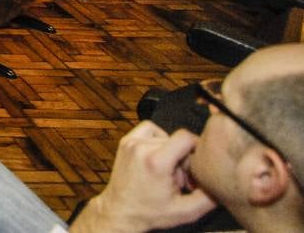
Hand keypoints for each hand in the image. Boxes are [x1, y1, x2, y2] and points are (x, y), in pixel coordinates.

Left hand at [71, 122, 215, 232]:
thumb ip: (209, 197)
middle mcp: (142, 147)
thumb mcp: (186, 211)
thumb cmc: (150, 212)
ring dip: (172, 151)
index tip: (196, 166)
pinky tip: (159, 157)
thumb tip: (223, 182)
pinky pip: (150, 129)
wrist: (120, 211)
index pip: (186, 137)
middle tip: (181, 179)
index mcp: (156, 161)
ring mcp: (131, 142)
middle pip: (177, 140)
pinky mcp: (126, 141)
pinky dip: (158, 140)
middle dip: (185, 158)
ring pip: (165, 135)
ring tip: (169, 171)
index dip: (198, 148)